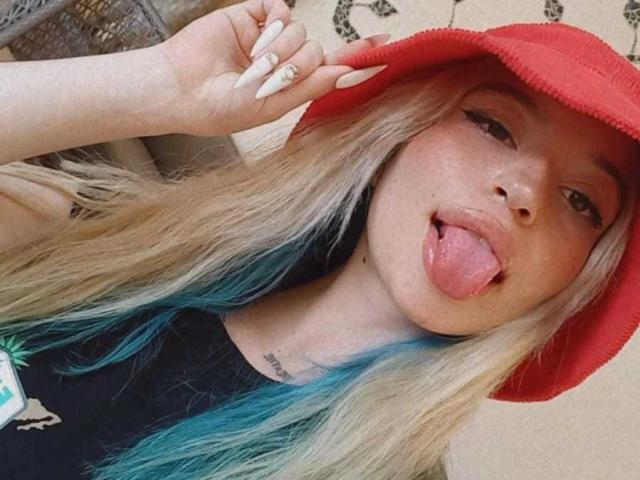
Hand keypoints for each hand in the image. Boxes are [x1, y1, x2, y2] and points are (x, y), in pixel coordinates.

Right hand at [158, 0, 389, 136]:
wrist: (179, 89)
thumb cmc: (220, 107)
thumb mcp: (271, 105)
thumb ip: (310, 88)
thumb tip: (348, 73)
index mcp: (290, 86)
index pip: (331, 69)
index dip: (357, 58)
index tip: (385, 47)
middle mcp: (283, 60)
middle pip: (316, 52)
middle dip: (296, 66)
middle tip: (268, 79)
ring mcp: (268, 37)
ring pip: (299, 32)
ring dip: (279, 50)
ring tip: (252, 64)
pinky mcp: (252, 16)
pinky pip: (281, 8)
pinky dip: (273, 23)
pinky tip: (254, 39)